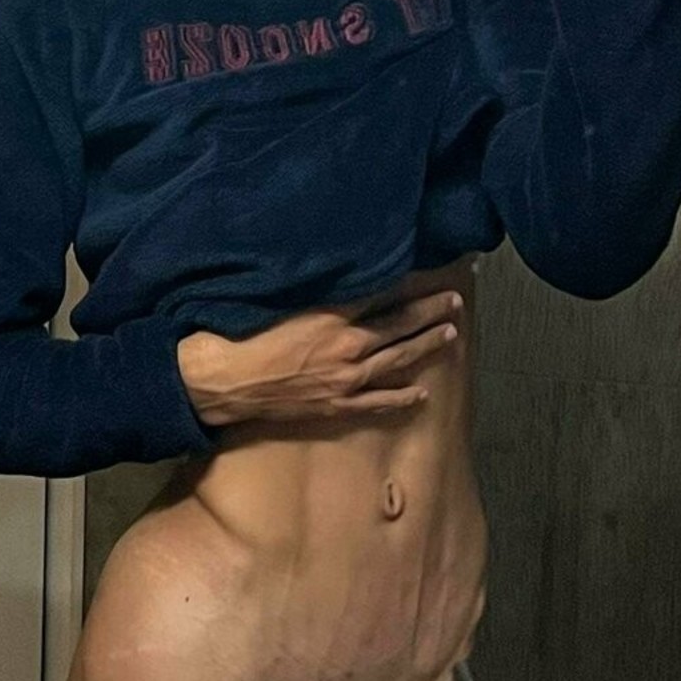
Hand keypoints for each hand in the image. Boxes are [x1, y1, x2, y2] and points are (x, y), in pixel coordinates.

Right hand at [176, 264, 473, 427]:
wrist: (226, 381)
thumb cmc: (246, 333)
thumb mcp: (285, 301)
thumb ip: (320, 293)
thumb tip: (348, 277)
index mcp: (333, 316)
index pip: (384, 295)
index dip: (412, 284)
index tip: (434, 274)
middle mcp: (347, 347)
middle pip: (399, 327)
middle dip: (429, 313)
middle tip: (454, 302)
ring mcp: (346, 380)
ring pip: (397, 361)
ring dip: (425, 347)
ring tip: (450, 335)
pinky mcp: (337, 406)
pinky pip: (378, 402)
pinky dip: (401, 398)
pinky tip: (420, 393)